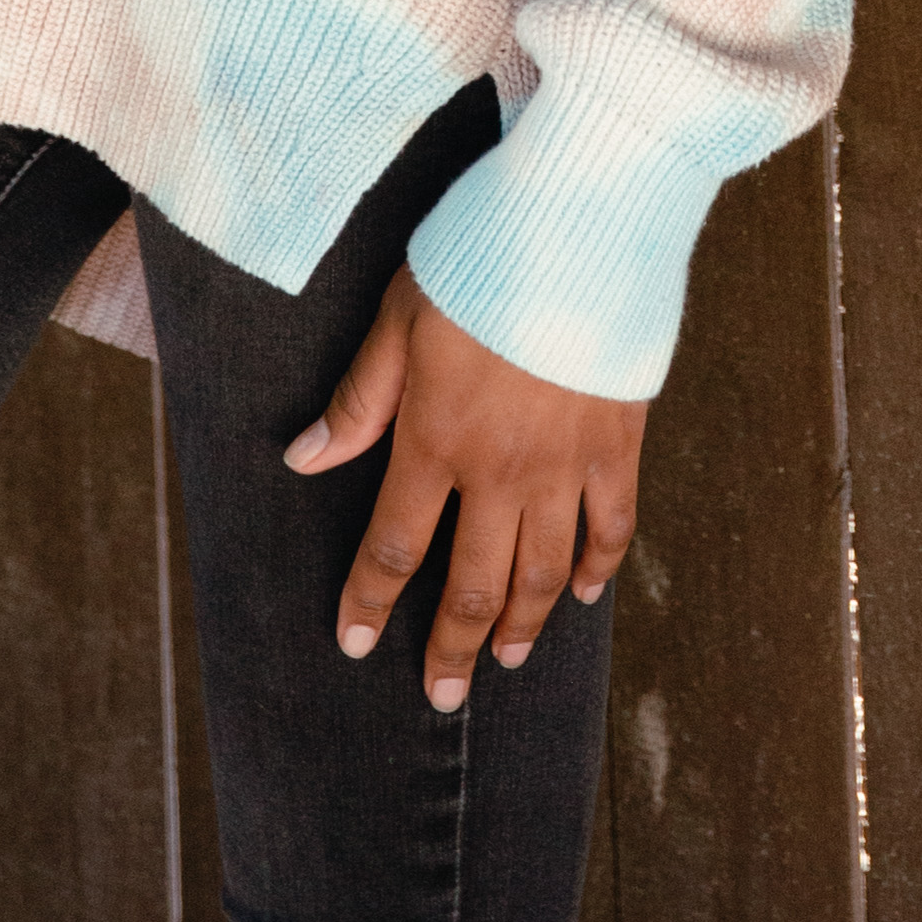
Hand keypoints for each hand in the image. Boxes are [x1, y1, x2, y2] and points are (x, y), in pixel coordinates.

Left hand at [284, 270, 642, 707]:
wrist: (576, 228)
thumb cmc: (476, 260)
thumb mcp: (397, 318)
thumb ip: (358, 399)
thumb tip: (303, 459)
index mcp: (436, 441)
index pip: (396, 547)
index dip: (371, 602)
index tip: (354, 644)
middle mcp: (500, 472)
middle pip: (473, 584)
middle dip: (452, 647)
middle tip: (442, 693)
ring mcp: (566, 465)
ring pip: (542, 573)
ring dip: (522, 625)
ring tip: (506, 660)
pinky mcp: (618, 445)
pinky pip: (611, 527)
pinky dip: (599, 568)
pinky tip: (585, 593)